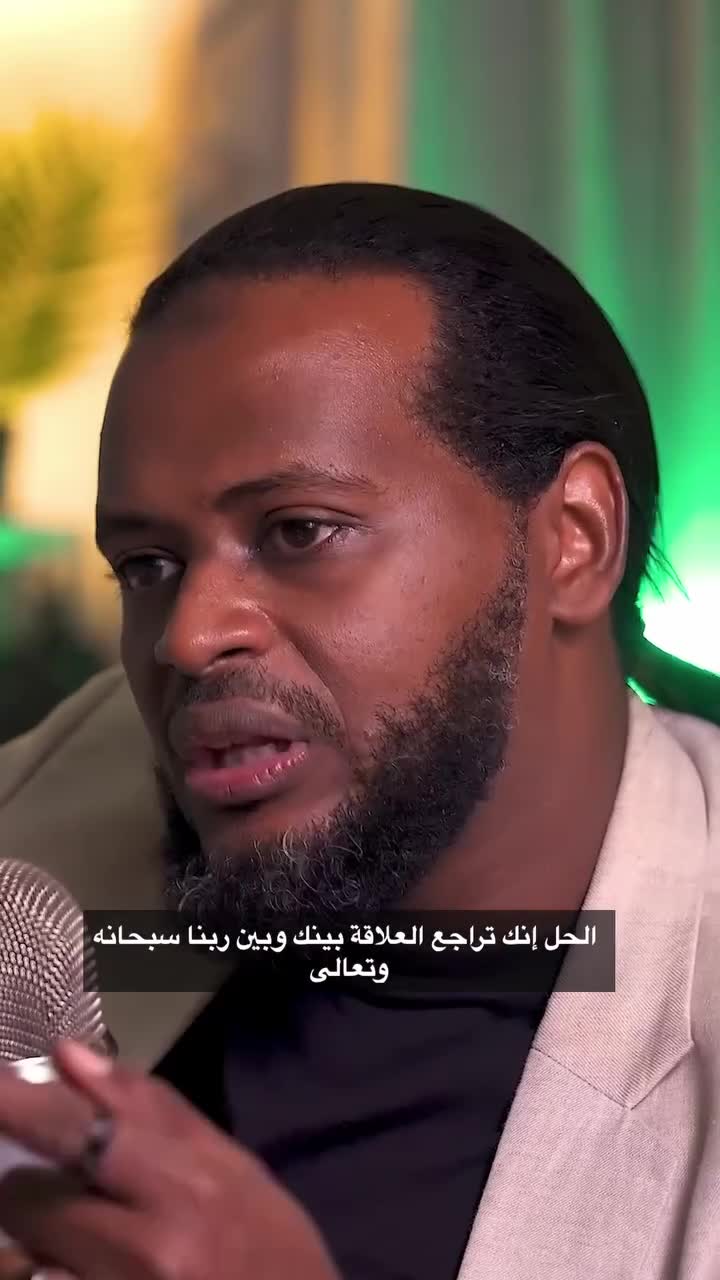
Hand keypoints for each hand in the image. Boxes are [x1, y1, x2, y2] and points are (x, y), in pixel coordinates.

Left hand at [0, 1042, 340, 1279]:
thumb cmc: (271, 1244)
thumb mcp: (230, 1164)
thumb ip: (149, 1106)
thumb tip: (68, 1054)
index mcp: (185, 1189)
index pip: (77, 1133)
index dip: (19, 1106)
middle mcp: (146, 1251)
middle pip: (30, 1202)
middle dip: (37, 1190)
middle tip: (74, 1192)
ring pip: (26, 1257)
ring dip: (42, 1241)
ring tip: (95, 1239)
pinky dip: (56, 1271)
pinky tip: (91, 1266)